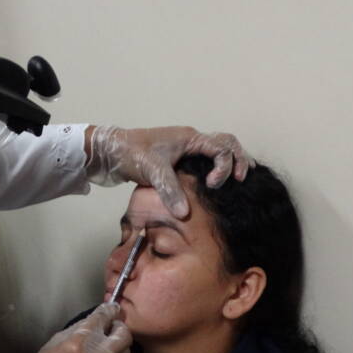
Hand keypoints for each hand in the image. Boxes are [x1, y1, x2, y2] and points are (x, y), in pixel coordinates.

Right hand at [10, 302, 131, 352]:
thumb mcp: (54, 342)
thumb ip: (77, 330)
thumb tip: (94, 320)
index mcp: (80, 341)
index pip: (104, 316)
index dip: (110, 310)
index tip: (112, 309)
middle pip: (124, 334)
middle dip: (120, 328)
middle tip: (114, 328)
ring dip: (117, 347)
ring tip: (106, 349)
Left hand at [86, 125, 255, 217]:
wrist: (110, 151)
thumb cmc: (131, 154)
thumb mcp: (153, 172)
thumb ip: (170, 191)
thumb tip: (185, 214)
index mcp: (190, 138)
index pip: (222, 148)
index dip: (223, 168)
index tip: (212, 186)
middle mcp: (191, 140)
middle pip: (227, 143)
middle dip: (238, 160)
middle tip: (241, 179)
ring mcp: (185, 148)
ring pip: (218, 149)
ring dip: (229, 162)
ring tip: (239, 179)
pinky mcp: (178, 158)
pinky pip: (206, 159)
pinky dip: (216, 168)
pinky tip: (216, 185)